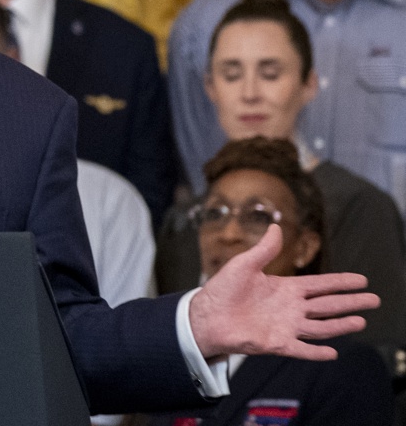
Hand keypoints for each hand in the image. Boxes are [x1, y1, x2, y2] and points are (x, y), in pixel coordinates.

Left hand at [190, 224, 379, 359]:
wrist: (205, 316)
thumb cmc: (221, 290)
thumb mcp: (244, 265)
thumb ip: (263, 249)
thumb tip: (276, 226)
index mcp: (285, 288)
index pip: (319, 285)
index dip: (340, 282)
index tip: (361, 280)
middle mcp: (290, 308)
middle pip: (327, 305)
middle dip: (350, 302)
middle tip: (374, 300)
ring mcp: (286, 327)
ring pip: (320, 327)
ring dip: (340, 325)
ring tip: (361, 321)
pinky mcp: (277, 344)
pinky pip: (301, 349)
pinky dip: (316, 352)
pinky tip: (332, 353)